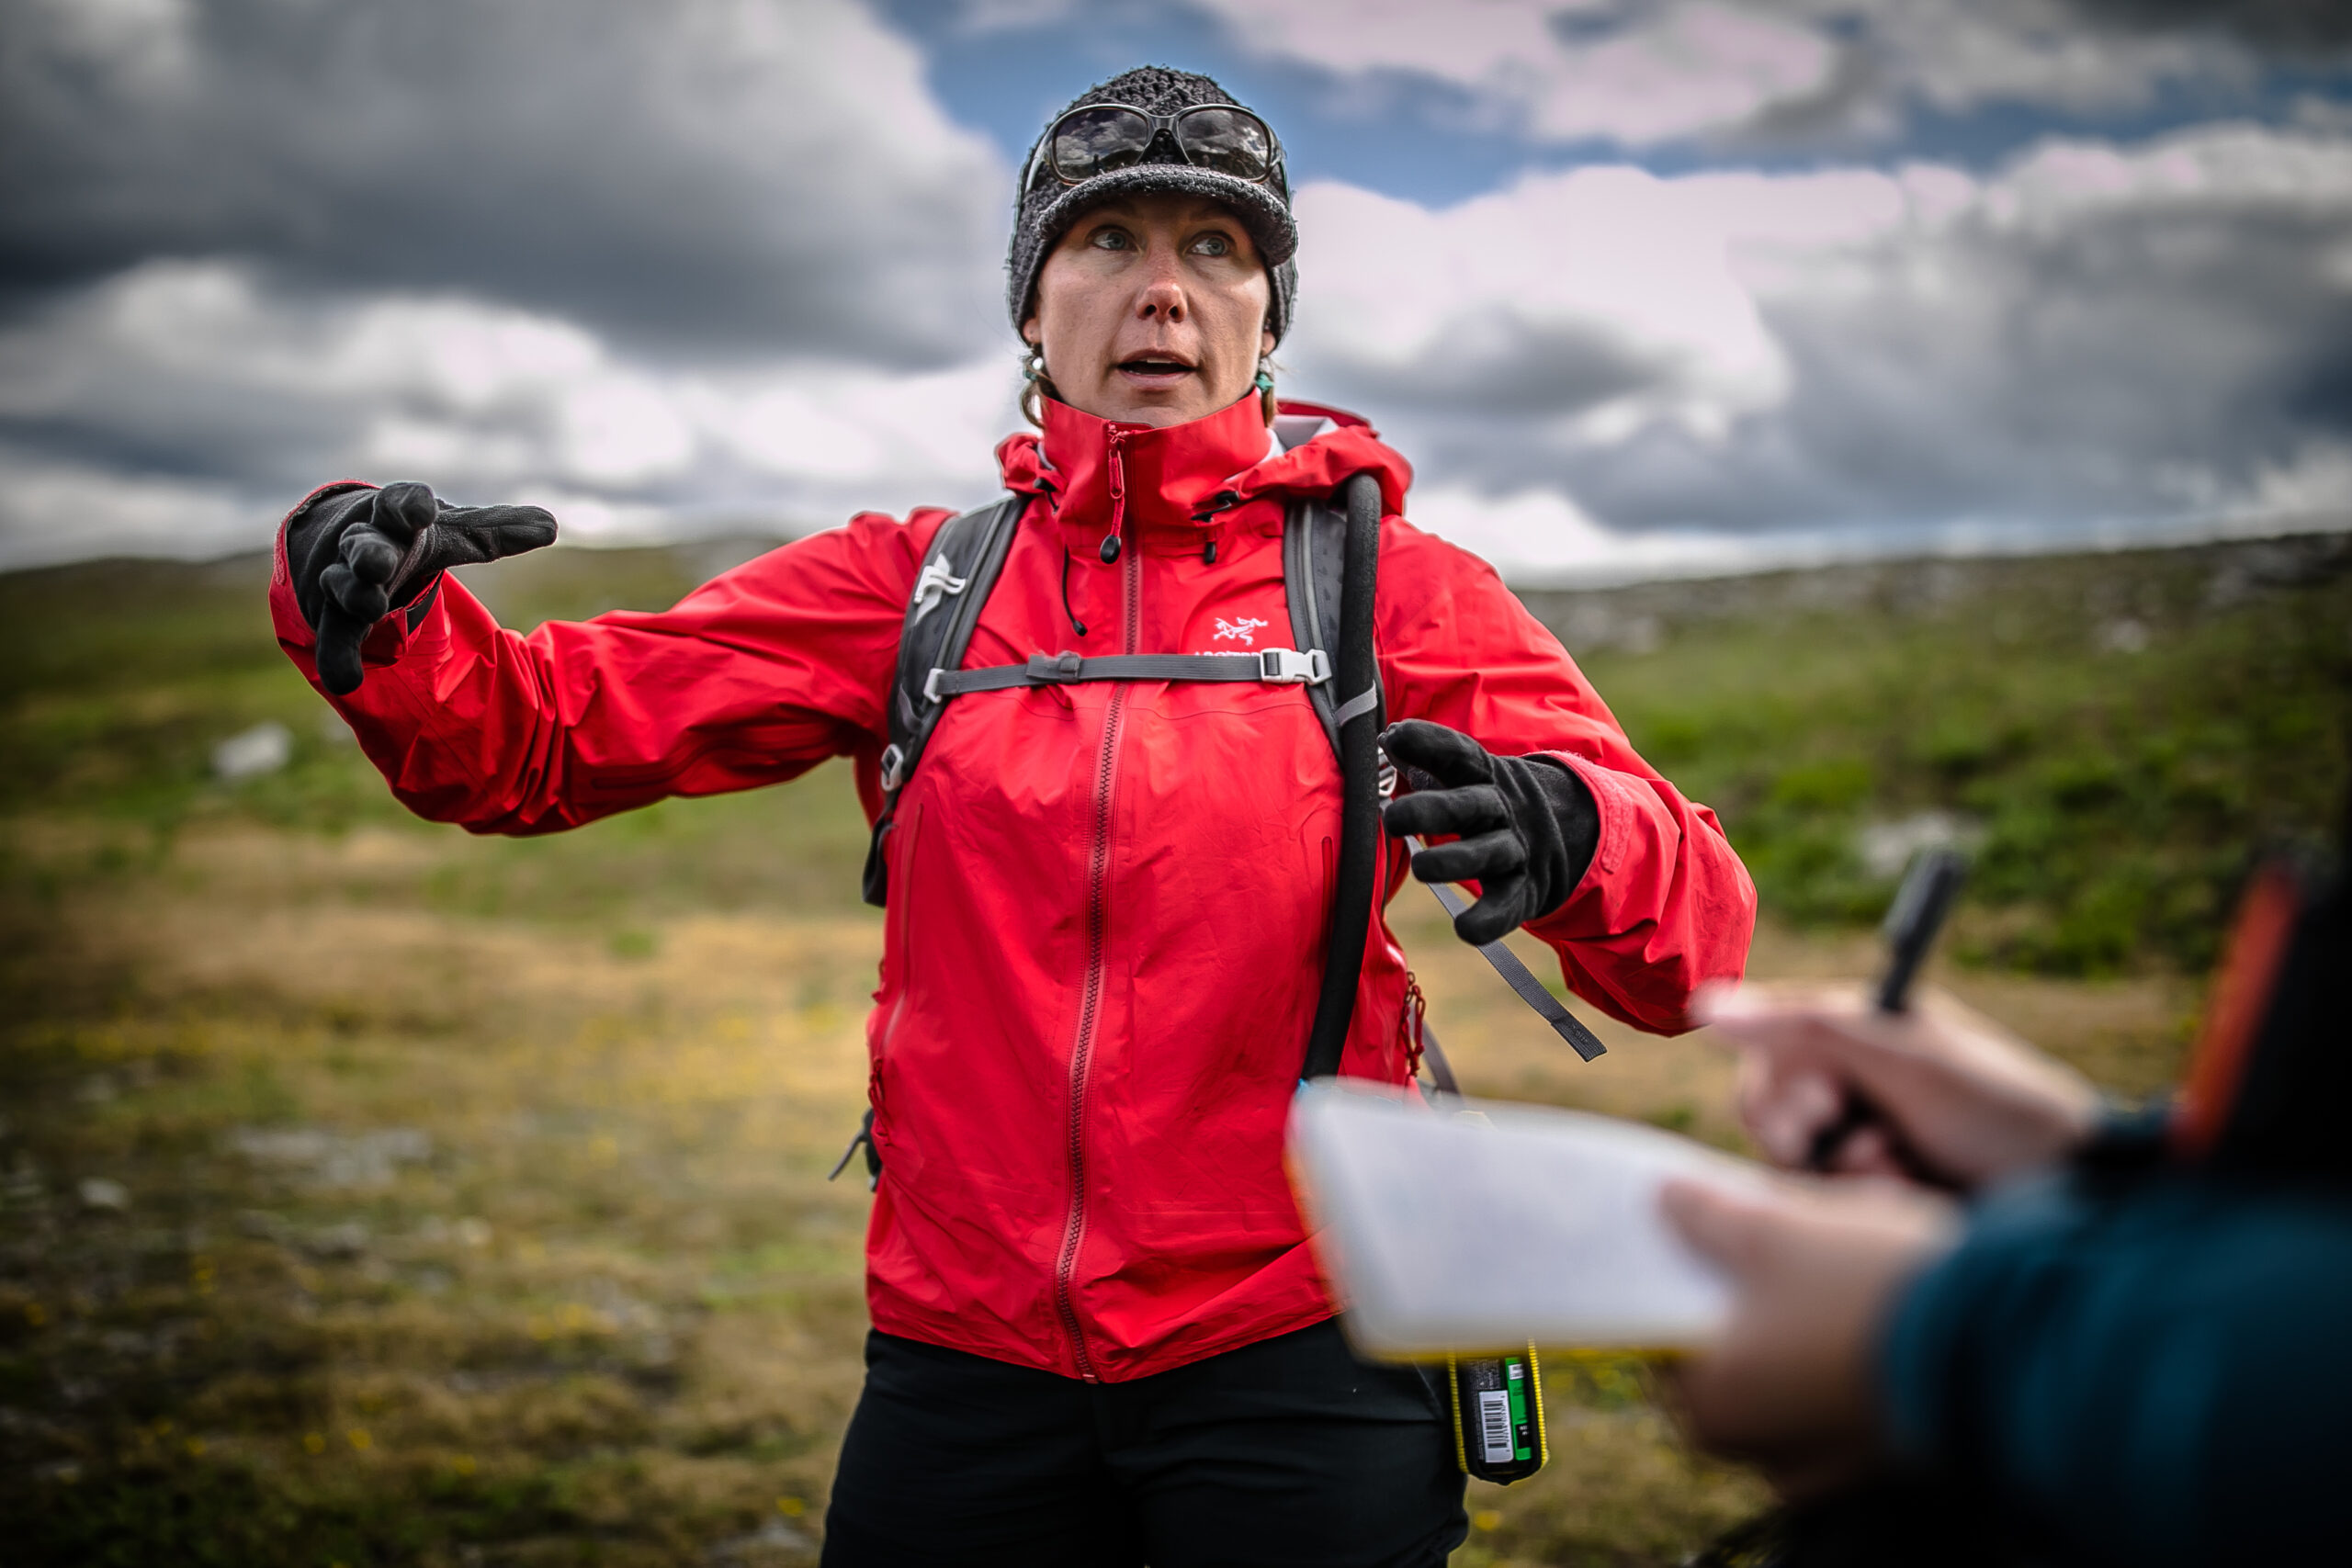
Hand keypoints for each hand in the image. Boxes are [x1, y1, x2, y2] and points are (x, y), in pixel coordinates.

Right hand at [289, 481, 555, 693]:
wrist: (343, 544)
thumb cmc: (408, 534)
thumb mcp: (452, 531)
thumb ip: (495, 531)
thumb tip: (553, 525)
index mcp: (396, 517)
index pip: (399, 503)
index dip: (410, 505)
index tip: (422, 508)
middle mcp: (366, 544)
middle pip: (365, 548)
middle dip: (370, 554)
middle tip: (379, 564)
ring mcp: (345, 579)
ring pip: (344, 585)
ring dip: (355, 594)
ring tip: (371, 606)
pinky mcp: (336, 616)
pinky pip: (335, 638)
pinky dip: (337, 657)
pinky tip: (343, 680)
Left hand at [1378, 719, 1598, 945]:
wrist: (1558, 829)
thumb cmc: (1483, 799)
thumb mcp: (1462, 773)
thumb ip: (1424, 758)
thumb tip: (1384, 740)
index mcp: (1481, 775)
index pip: (1458, 753)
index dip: (1430, 743)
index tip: (1397, 737)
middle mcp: (1500, 809)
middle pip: (1468, 806)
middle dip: (1432, 810)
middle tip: (1393, 818)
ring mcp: (1515, 850)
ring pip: (1487, 854)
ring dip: (1455, 861)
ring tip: (1421, 868)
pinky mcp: (1522, 891)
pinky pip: (1506, 906)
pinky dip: (1488, 919)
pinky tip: (1465, 929)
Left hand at [1660, 1174, 1959, 1496]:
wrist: (2005, 1338)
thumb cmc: (1870, 1290)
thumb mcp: (1772, 1230)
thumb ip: (1704, 1216)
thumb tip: (1667, 1201)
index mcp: (1715, 1411)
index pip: (1662, 1341)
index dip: (1672, 1280)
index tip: (1689, 1238)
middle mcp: (1765, 1451)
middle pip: (1727, 1355)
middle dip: (1738, 1293)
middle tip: (1755, 1234)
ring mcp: (1830, 1459)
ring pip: (1787, 1370)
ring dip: (1793, 1314)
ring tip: (1818, 1252)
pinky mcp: (1886, 1446)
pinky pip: (1839, 1386)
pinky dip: (1837, 1341)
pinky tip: (1861, 1288)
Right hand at [1696, 982, 2100, 1191]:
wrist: (2073, 1196)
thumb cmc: (2001, 1111)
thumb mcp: (1909, 1061)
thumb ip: (1808, 1028)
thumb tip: (1707, 1004)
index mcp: (1860, 1032)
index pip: (1768, 1045)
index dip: (1781, 1080)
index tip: (1825, 1103)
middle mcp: (1851, 1080)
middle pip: (1766, 1106)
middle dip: (1806, 1130)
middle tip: (1863, 1138)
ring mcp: (1858, 1139)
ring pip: (1788, 1161)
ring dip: (1842, 1169)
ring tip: (1902, 1167)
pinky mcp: (1867, 1195)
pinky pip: (1820, 1202)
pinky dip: (1859, 1199)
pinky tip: (1906, 1193)